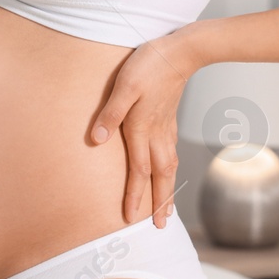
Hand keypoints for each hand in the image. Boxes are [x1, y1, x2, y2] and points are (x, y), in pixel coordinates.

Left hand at [88, 35, 193, 228]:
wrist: (182, 51)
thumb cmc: (149, 65)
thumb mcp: (124, 85)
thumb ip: (110, 113)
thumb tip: (96, 140)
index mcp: (143, 128)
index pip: (138, 170)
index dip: (135, 195)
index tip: (131, 218)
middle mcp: (157, 133)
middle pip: (160, 175)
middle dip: (159, 202)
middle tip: (161, 227)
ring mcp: (167, 127)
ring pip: (169, 166)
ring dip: (168, 190)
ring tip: (168, 209)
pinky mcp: (170, 119)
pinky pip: (171, 153)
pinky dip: (170, 170)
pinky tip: (168, 172)